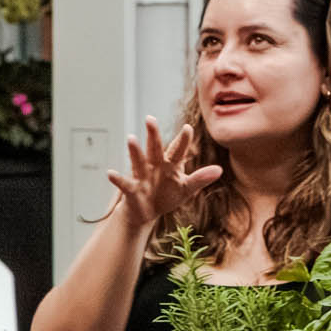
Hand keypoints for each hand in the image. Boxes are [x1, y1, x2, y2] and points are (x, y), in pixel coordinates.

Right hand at [102, 117, 221, 233]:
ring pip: (138, 161)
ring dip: (135, 150)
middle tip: (150, 119)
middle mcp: (155, 166)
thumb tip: (219, 170)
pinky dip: (117, 178)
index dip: (182, 140)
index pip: (177, 150)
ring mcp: (142, 176)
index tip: (187, 128)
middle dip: (153, 134)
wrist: (147, 212)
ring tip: (131, 138)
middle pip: (155, 148)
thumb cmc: (166, 196)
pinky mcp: (132, 189)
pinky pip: (124, 182)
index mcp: (170, 165)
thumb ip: (200, 178)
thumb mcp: (186, 188)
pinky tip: (110, 173)